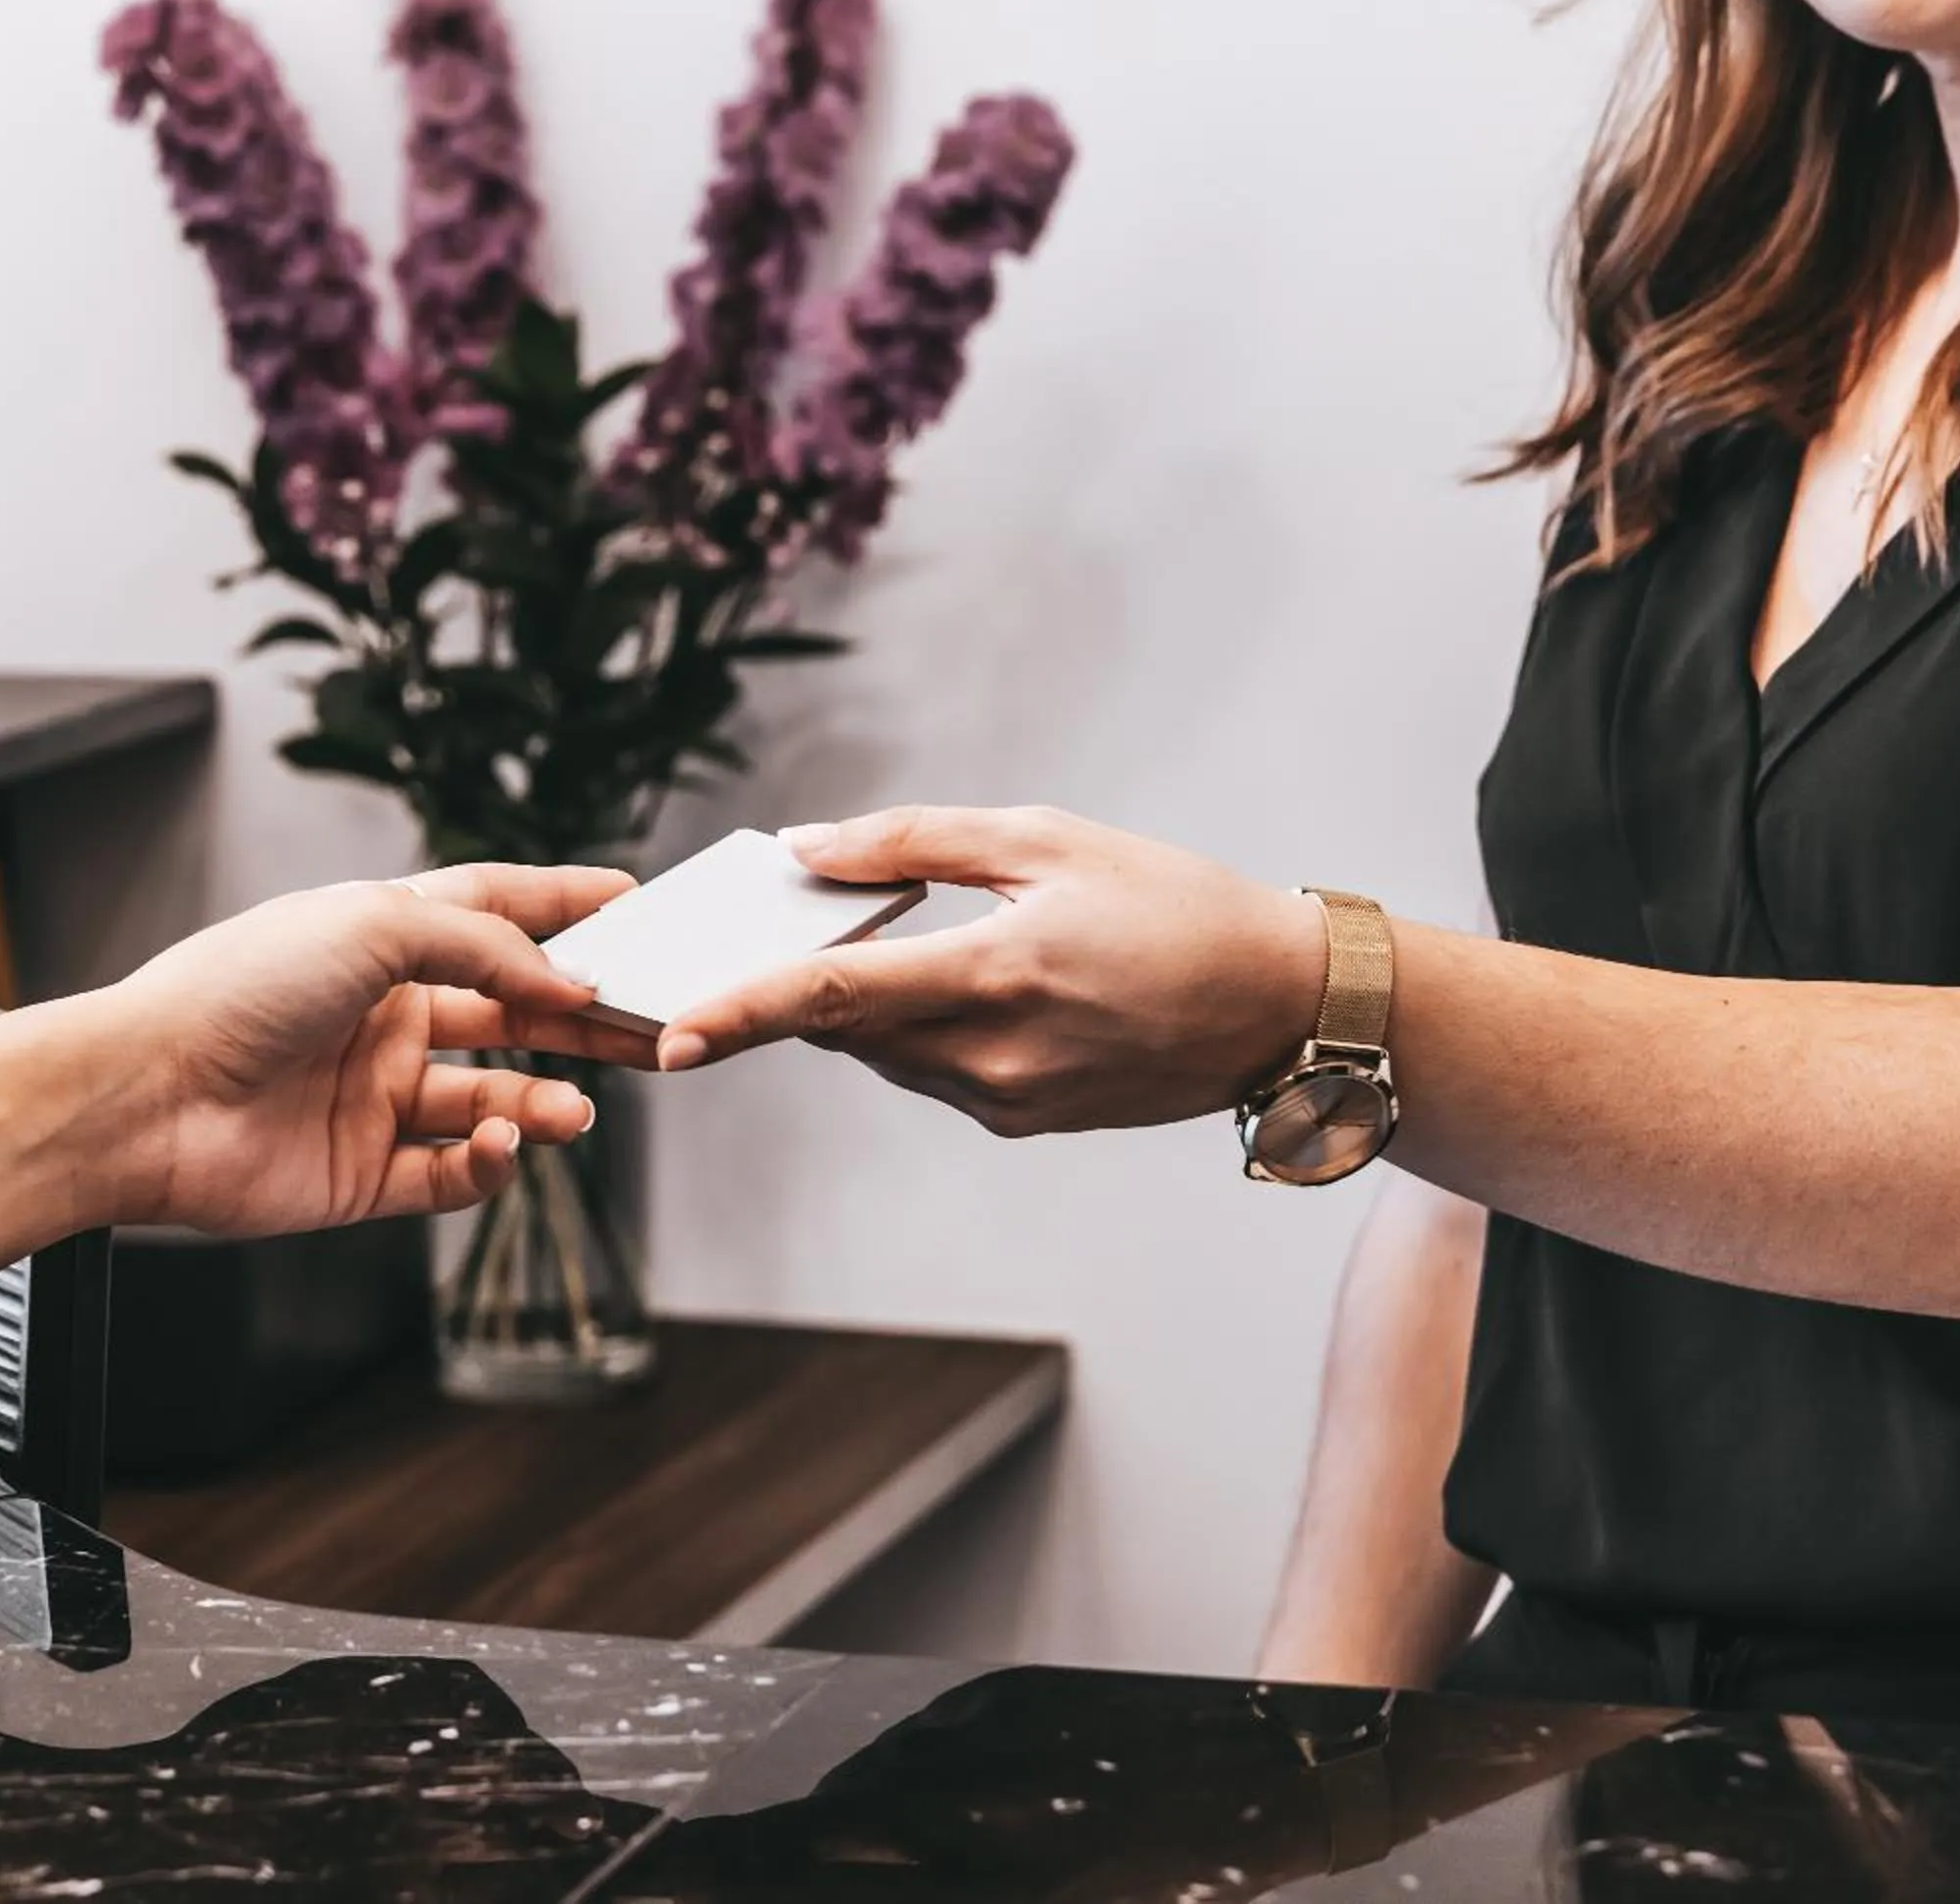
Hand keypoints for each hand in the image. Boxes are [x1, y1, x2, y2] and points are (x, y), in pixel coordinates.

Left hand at [0, 864, 646, 1277]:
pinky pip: (453, 1173)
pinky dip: (490, 1163)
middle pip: (510, 1013)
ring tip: (574, 1112)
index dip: (559, 905)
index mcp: (380, 941)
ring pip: (493, 1101)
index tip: (630, 902)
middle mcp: (383, 1017)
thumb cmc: (235, 991)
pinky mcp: (365, 1173)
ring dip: (542, 1105)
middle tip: (647, 1028)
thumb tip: (566, 978)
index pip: (491, 911)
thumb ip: (484, 945)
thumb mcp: (374, 926)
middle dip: (581, 1020)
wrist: (147, 1096)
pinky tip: (501, 1145)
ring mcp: (375, 1097)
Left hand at [662, 807, 1323, 1136]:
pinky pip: (934, 1075)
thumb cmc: (1173, 904)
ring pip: (886, 1057)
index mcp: (996, 975)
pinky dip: (917, 1031)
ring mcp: (1010, 1101)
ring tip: (880, 945)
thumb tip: (806, 849)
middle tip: (771, 937)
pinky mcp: (1025, 1122)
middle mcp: (995, 1057)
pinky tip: (956, 984)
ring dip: (864, 1010)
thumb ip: (915, 841)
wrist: (1284, 1008)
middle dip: (797, 991)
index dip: (743, 1016)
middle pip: (846, 1034)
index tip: (674, 1038)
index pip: (836, 1001)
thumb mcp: (1048, 838)